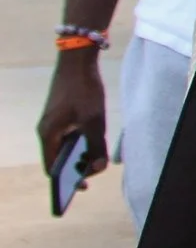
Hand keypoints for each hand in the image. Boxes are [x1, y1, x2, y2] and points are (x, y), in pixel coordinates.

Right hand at [37, 50, 108, 180]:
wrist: (77, 59)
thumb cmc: (84, 90)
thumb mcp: (94, 120)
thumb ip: (95, 146)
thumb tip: (97, 168)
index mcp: (48, 134)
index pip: (52, 167)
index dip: (66, 180)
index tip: (82, 187)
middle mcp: (46, 130)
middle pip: (59, 158)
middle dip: (76, 167)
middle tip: (94, 171)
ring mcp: (53, 122)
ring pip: (65, 146)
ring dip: (80, 153)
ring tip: (97, 158)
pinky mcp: (60, 114)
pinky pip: (68, 135)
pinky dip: (80, 142)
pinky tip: (94, 142)